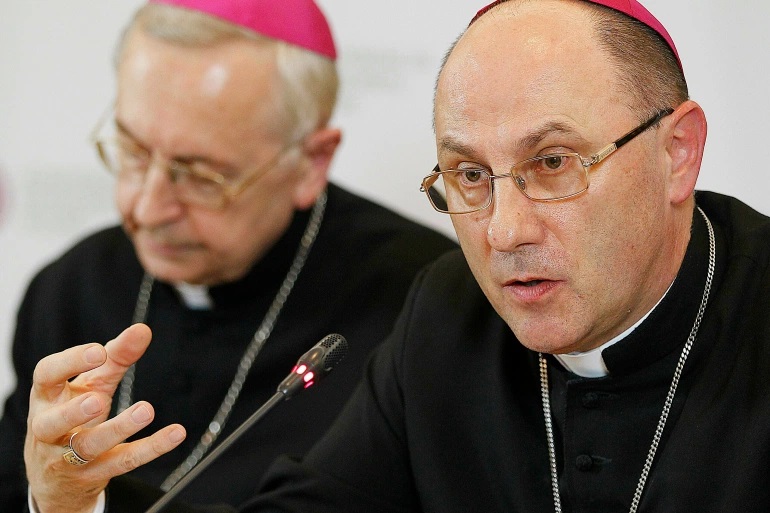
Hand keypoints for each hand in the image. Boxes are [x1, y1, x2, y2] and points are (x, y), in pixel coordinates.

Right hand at [24, 324, 186, 512]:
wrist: (56, 476)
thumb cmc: (74, 415)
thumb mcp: (92, 384)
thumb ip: (115, 358)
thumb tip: (142, 330)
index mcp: (47, 397)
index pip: (46, 376)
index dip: (69, 362)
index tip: (99, 351)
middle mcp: (49, 428)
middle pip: (52, 421)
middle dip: (74, 411)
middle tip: (99, 399)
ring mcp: (68, 456)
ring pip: (87, 446)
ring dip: (117, 429)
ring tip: (146, 410)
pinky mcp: (93, 474)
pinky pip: (123, 461)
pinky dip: (151, 448)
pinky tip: (175, 433)